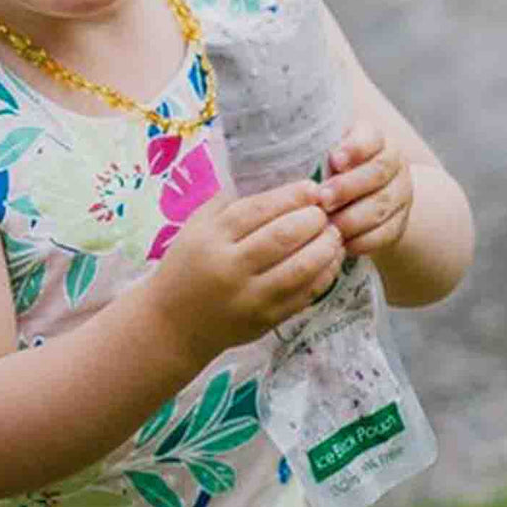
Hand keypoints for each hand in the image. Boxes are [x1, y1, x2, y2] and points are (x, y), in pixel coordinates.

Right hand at [148, 179, 346, 366]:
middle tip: (325, 211)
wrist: (173, 325)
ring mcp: (250, 298)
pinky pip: (303, 296)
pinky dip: (324, 276)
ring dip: (325, 248)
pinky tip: (331, 260)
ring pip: (299, 269)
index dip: (290, 196)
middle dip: (312, 219)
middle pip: (282, 237)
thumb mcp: (196, 227)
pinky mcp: (265, 321)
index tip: (312, 187)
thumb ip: (229, 204)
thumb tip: (274, 180)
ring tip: (334, 233)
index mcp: (212, 238)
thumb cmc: (186, 266)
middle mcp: (231, 268)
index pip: (257, 210)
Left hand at [319, 120, 412, 255]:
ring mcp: (400, 194)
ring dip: (352, 218)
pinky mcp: (399, 223)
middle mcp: (394, 163)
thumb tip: (294, 153)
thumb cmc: (334, 170)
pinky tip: (342, 242)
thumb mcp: (328, 152)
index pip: (371, 138)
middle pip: (377, 173)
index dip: (355, 149)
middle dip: (348, 187)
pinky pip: (385, 233)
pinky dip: (362, 240)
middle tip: (323, 199)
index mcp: (375, 139)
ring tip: (328, 224)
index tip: (334, 160)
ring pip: (381, 205)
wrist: (366, 197)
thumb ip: (319, 150)